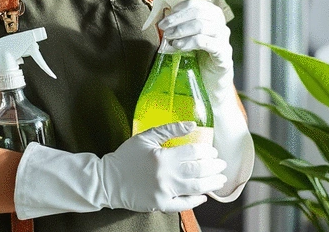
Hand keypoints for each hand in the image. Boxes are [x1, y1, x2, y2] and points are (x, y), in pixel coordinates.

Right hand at [100, 122, 226, 212]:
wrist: (107, 180)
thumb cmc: (126, 156)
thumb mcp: (145, 137)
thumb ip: (169, 129)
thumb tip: (192, 124)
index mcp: (162, 157)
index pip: (193, 152)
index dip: (207, 151)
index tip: (212, 151)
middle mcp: (165, 176)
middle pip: (198, 170)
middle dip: (214, 166)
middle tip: (221, 163)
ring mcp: (163, 192)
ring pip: (195, 188)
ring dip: (211, 183)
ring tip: (220, 179)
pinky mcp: (160, 205)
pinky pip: (183, 204)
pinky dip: (196, 201)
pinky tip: (204, 196)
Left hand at [158, 0, 233, 95]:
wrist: (209, 84)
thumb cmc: (196, 59)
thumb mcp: (185, 39)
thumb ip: (178, 27)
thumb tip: (161, 19)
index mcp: (212, 17)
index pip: (196, 4)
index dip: (179, 8)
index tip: (165, 18)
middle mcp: (221, 25)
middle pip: (199, 12)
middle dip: (177, 18)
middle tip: (163, 27)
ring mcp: (224, 40)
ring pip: (202, 25)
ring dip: (182, 30)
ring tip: (169, 37)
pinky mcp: (224, 55)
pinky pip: (208, 42)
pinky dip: (190, 42)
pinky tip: (179, 46)